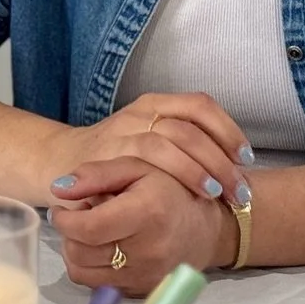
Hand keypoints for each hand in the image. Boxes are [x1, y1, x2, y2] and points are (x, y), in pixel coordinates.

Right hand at [50, 92, 252, 209]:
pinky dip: (171, 178)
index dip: (228, 130)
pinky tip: (187, 199)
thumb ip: (182, 142)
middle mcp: (138, 114)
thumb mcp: (148, 138)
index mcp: (154, 104)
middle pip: (188, 128)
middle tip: (240, 191)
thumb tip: (235, 165)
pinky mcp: (106, 159)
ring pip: (167, 143)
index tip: (246, 159)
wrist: (58, 162)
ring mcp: (120, 135)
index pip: (199, 105)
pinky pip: (142, 163)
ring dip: (197, 170)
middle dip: (220, 160)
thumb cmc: (115, 158)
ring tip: (216, 195)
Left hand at [51, 158, 235, 290]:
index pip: (87, 229)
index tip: (59, 209)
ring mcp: (146, 276)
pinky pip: (98, 285)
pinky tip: (104, 248)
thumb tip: (58, 189)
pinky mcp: (142, 291)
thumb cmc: (167, 190)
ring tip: (92, 231)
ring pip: (82, 273)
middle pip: (80, 253)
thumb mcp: (135, 167)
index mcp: (146, 213)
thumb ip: (94, 174)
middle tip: (80, 216)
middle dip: (69, 233)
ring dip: (76, 251)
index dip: (63, 220)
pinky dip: (91, 268)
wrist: (204, 229)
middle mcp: (148, 250)